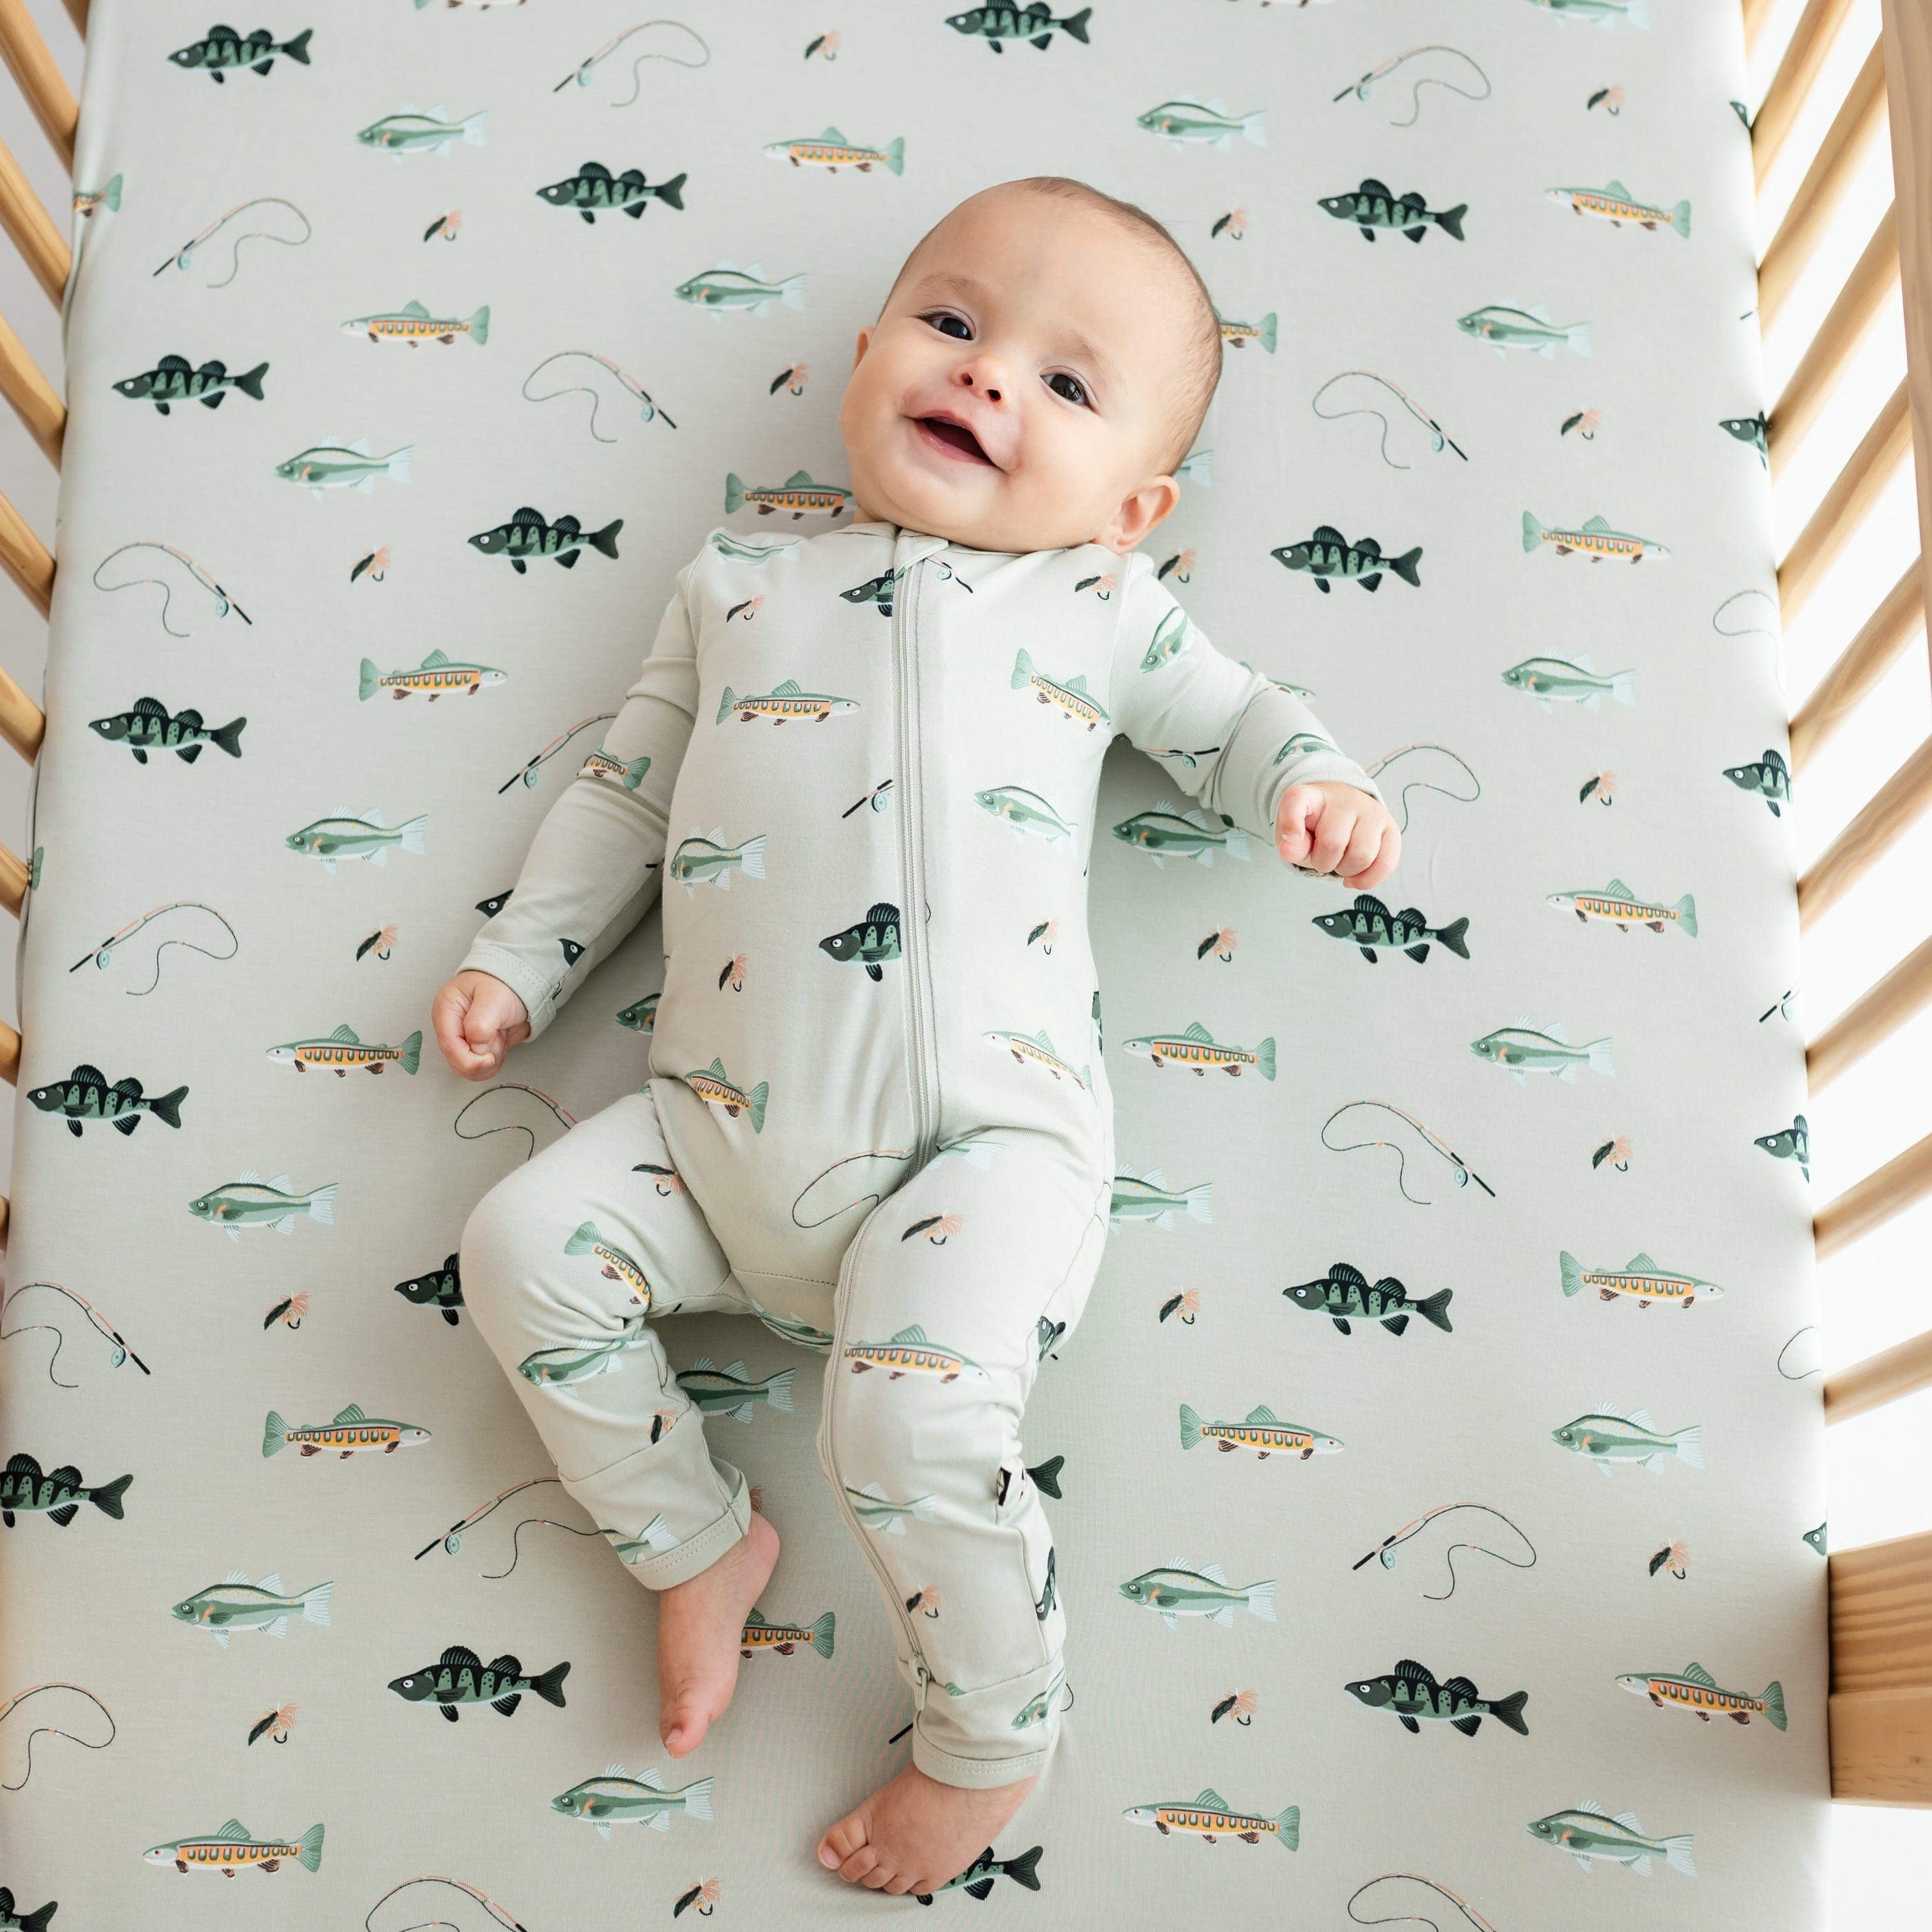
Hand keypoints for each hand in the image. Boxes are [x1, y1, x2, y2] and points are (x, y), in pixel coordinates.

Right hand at [433, 970, 530, 1080]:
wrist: (519, 987)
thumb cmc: (503, 985)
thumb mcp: (493, 998)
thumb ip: (481, 1024)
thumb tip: (476, 1049)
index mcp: (446, 1009)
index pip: (449, 1045)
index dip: (468, 1059)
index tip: (489, 1059)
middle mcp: (450, 1027)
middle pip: (456, 1060)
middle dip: (481, 1058)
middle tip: (498, 1036)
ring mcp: (462, 1039)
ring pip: (468, 1068)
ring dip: (490, 1059)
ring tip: (499, 1035)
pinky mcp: (474, 1048)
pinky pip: (479, 1069)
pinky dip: (493, 1062)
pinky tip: (499, 1044)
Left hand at [1276, 782, 1400, 890]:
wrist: (1343, 815)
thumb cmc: (1315, 828)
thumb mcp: (1294, 836)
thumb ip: (1290, 845)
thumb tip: (1288, 851)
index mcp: (1312, 795)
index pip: (1297, 800)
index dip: (1291, 821)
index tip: (1292, 838)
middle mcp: (1345, 798)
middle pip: (1333, 844)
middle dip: (1323, 863)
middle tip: (1322, 858)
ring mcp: (1372, 811)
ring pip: (1362, 856)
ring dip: (1346, 871)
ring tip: (1340, 863)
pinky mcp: (1391, 828)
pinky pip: (1386, 863)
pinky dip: (1368, 880)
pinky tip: (1354, 879)